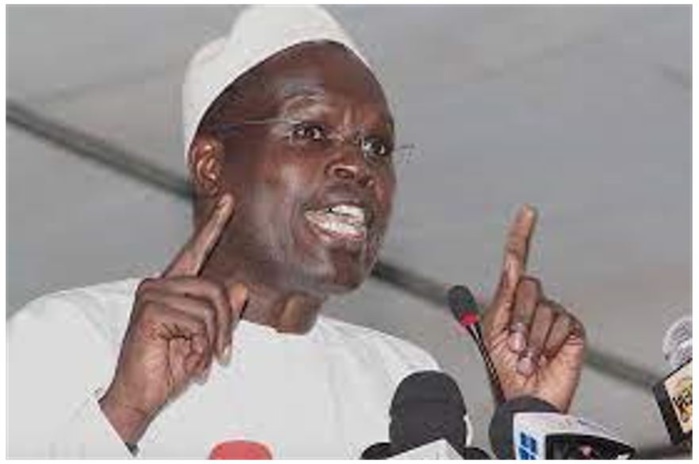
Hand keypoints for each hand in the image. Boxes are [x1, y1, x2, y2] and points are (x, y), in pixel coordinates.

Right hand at [99, 194, 247, 442]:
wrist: (141, 396)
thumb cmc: (170, 366)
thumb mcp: (205, 336)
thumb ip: (222, 310)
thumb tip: (241, 287)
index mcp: (172, 287)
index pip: (196, 250)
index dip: (214, 225)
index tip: (229, 200)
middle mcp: (159, 284)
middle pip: (217, 288)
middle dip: (227, 325)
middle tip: (223, 354)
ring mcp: (153, 293)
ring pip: (211, 304)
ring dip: (215, 339)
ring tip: (203, 360)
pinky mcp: (152, 308)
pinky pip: (199, 320)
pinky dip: (202, 345)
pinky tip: (188, 360)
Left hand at [481, 205, 585, 411]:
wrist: (523, 398)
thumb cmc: (504, 369)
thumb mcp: (492, 330)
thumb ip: (503, 296)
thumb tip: (510, 263)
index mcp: (511, 300)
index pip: (517, 261)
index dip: (522, 235)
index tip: (528, 212)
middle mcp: (534, 303)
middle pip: (528, 286)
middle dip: (517, 319)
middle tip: (514, 345)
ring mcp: (554, 316)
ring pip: (543, 308)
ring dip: (531, 337)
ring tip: (527, 357)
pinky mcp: (572, 330)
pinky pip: (560, 324)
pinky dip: (548, 344)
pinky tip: (545, 358)